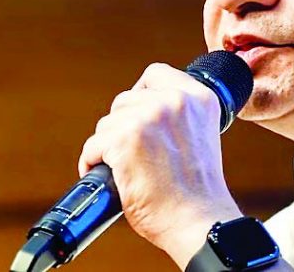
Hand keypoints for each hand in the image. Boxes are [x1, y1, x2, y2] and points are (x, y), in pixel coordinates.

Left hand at [78, 62, 242, 268]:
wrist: (198, 219)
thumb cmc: (198, 189)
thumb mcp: (200, 135)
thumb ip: (179, 115)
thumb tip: (141, 109)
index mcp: (200, 97)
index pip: (156, 73)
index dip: (140, 93)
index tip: (138, 115)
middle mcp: (176, 100)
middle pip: (125, 99)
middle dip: (122, 126)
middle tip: (134, 153)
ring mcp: (150, 117)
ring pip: (107, 124)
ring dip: (109, 146)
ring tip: (126, 169)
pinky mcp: (125, 139)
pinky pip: (93, 146)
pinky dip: (93, 163)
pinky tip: (111, 177)